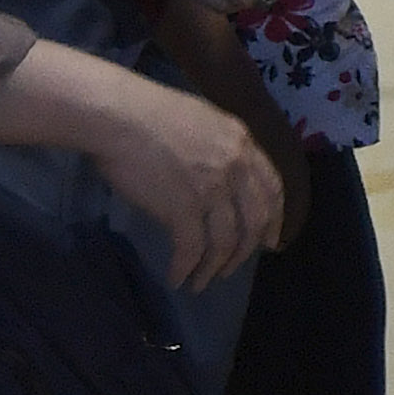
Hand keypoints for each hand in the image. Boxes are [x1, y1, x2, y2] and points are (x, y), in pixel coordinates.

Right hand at [88, 72, 284, 291]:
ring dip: (214, 268)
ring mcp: (212, 189)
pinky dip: (185, 269)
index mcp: (242, 142)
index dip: (274, 218)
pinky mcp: (183, 208)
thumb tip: (221, 175)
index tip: (269, 239)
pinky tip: (177, 278)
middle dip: (246, 250)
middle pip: (254, 220)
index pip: (272, 187)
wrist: (119, 116)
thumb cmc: (149, 112)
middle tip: (232, 269)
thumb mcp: (203, 119)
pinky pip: (192, 249)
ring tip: (201, 282)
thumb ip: (221, 147)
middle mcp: (236, 167)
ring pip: (225, 241)